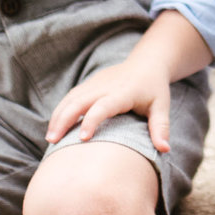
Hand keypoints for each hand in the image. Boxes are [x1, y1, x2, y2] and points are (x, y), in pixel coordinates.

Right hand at [45, 54, 177, 151]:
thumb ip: (161, 127)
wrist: (146, 64)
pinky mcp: (88, 84)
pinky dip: (60, 111)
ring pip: (70, 98)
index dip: (92, 120)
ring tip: (49, 139)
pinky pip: (70, 96)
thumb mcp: (161, 106)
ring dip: (58, 116)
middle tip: (53, 141)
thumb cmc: (154, 89)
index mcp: (123, 92)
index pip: (104, 106)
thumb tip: (164, 150)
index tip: (81, 138)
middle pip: (79, 101)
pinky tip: (54, 127)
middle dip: (64, 120)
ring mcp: (94, 83)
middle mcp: (105, 86)